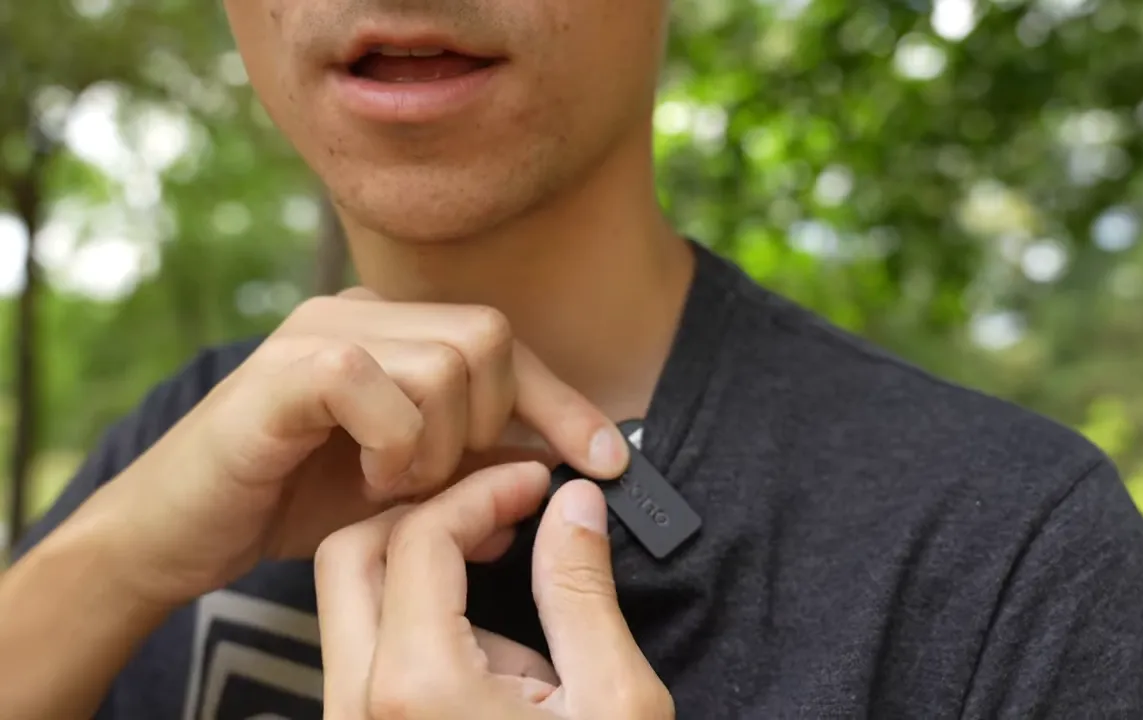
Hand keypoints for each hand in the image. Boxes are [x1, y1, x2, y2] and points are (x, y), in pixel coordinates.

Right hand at [73, 290, 629, 606]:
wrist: (178, 532)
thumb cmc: (290, 503)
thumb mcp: (404, 491)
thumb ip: (470, 476)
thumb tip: (547, 483)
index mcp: (395, 331)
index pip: (507, 346)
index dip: (563, 404)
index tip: (609, 462)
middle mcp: (362, 312)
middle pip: (490, 336)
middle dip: (491, 425)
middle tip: (440, 481)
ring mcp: (322, 331)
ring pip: (450, 359)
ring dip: (442, 444)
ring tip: (395, 484)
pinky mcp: (286, 369)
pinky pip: (381, 384)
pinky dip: (395, 445)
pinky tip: (367, 479)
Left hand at [315, 461, 674, 719]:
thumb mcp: (613, 701)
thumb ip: (582, 592)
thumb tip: (573, 505)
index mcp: (418, 688)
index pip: (422, 537)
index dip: (484, 491)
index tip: (537, 481)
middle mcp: (360, 708)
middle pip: (354, 556)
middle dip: (427, 512)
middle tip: (499, 506)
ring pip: (351, 604)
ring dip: (419, 563)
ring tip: (506, 575)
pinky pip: (367, 653)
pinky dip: (416, 617)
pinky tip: (492, 647)